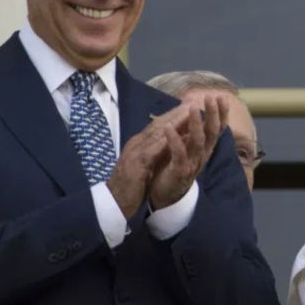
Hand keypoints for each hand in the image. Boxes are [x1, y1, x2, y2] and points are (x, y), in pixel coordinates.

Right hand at [106, 104, 191, 218]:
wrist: (113, 203)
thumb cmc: (129, 186)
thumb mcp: (143, 165)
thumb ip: (153, 152)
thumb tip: (168, 142)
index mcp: (138, 144)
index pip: (157, 126)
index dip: (173, 115)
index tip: (188, 106)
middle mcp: (136, 144)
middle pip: (158, 124)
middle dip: (176, 113)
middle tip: (192, 102)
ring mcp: (134, 153)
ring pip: (156, 133)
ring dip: (173, 122)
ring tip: (188, 112)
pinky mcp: (135, 166)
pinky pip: (151, 151)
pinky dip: (163, 142)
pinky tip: (175, 135)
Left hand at [148, 95, 227, 209]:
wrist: (166, 194)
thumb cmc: (175, 166)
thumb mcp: (186, 145)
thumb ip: (190, 129)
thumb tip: (193, 106)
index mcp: (205, 147)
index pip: (217, 128)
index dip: (221, 114)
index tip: (222, 97)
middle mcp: (202, 154)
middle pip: (211, 132)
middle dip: (213, 114)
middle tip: (212, 98)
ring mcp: (192, 163)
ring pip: (198, 142)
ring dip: (196, 124)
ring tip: (193, 108)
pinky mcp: (180, 171)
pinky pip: (179, 154)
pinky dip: (174, 140)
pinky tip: (168, 128)